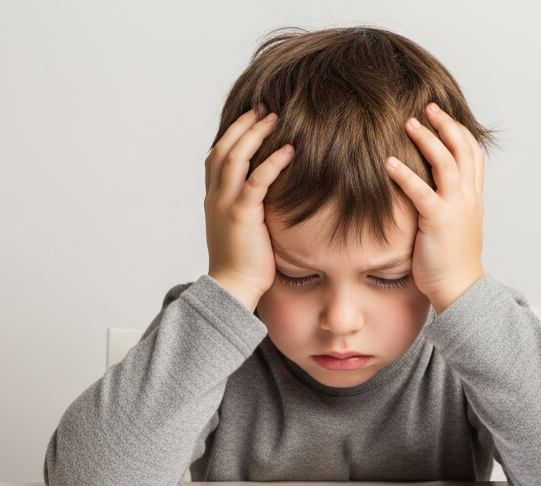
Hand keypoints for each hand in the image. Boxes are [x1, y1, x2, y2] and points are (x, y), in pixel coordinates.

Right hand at [205, 106, 293, 310]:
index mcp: (214, 198)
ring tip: (275, 118)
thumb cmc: (246, 262)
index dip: (233, 133)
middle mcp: (216, 196)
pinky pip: (256, 181)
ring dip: (255, 134)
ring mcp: (226, 204)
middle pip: (224, 148)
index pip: (217, 156)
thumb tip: (273, 196)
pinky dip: (272, 162)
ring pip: (235, 157)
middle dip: (243, 125)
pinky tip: (289, 150)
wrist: (234, 286)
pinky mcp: (242, 214)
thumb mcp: (245, 227)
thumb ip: (252, 207)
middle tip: (264, 107)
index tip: (251, 117)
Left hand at [385, 103, 485, 313]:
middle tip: (427, 107)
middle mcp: (469, 199)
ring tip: (409, 123)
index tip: (442, 115)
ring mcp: (456, 209)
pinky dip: (405, 175)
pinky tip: (387, 163)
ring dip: (427, 140)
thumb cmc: (453, 263)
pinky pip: (422, 192)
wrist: (460, 289)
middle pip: (463, 150)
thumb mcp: (459, 227)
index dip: (459, 131)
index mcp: (473, 199)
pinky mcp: (439, 221)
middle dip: (446, 125)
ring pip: (446, 163)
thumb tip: (446, 195)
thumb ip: (453, 206)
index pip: (473, 155)